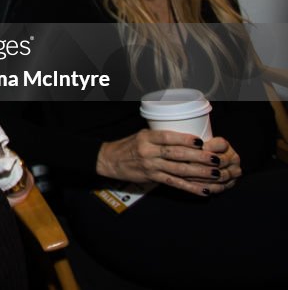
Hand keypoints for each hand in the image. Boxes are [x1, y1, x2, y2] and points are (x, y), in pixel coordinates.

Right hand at [96, 129, 234, 196]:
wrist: (110, 160)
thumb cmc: (128, 145)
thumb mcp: (142, 135)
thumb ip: (161, 137)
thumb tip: (188, 139)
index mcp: (147, 137)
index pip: (168, 137)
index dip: (185, 139)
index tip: (201, 141)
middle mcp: (149, 151)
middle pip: (177, 154)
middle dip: (199, 157)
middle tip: (215, 159)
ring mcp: (151, 166)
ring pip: (178, 170)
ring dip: (199, 173)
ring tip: (215, 174)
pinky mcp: (152, 178)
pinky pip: (174, 183)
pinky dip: (190, 188)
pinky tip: (204, 190)